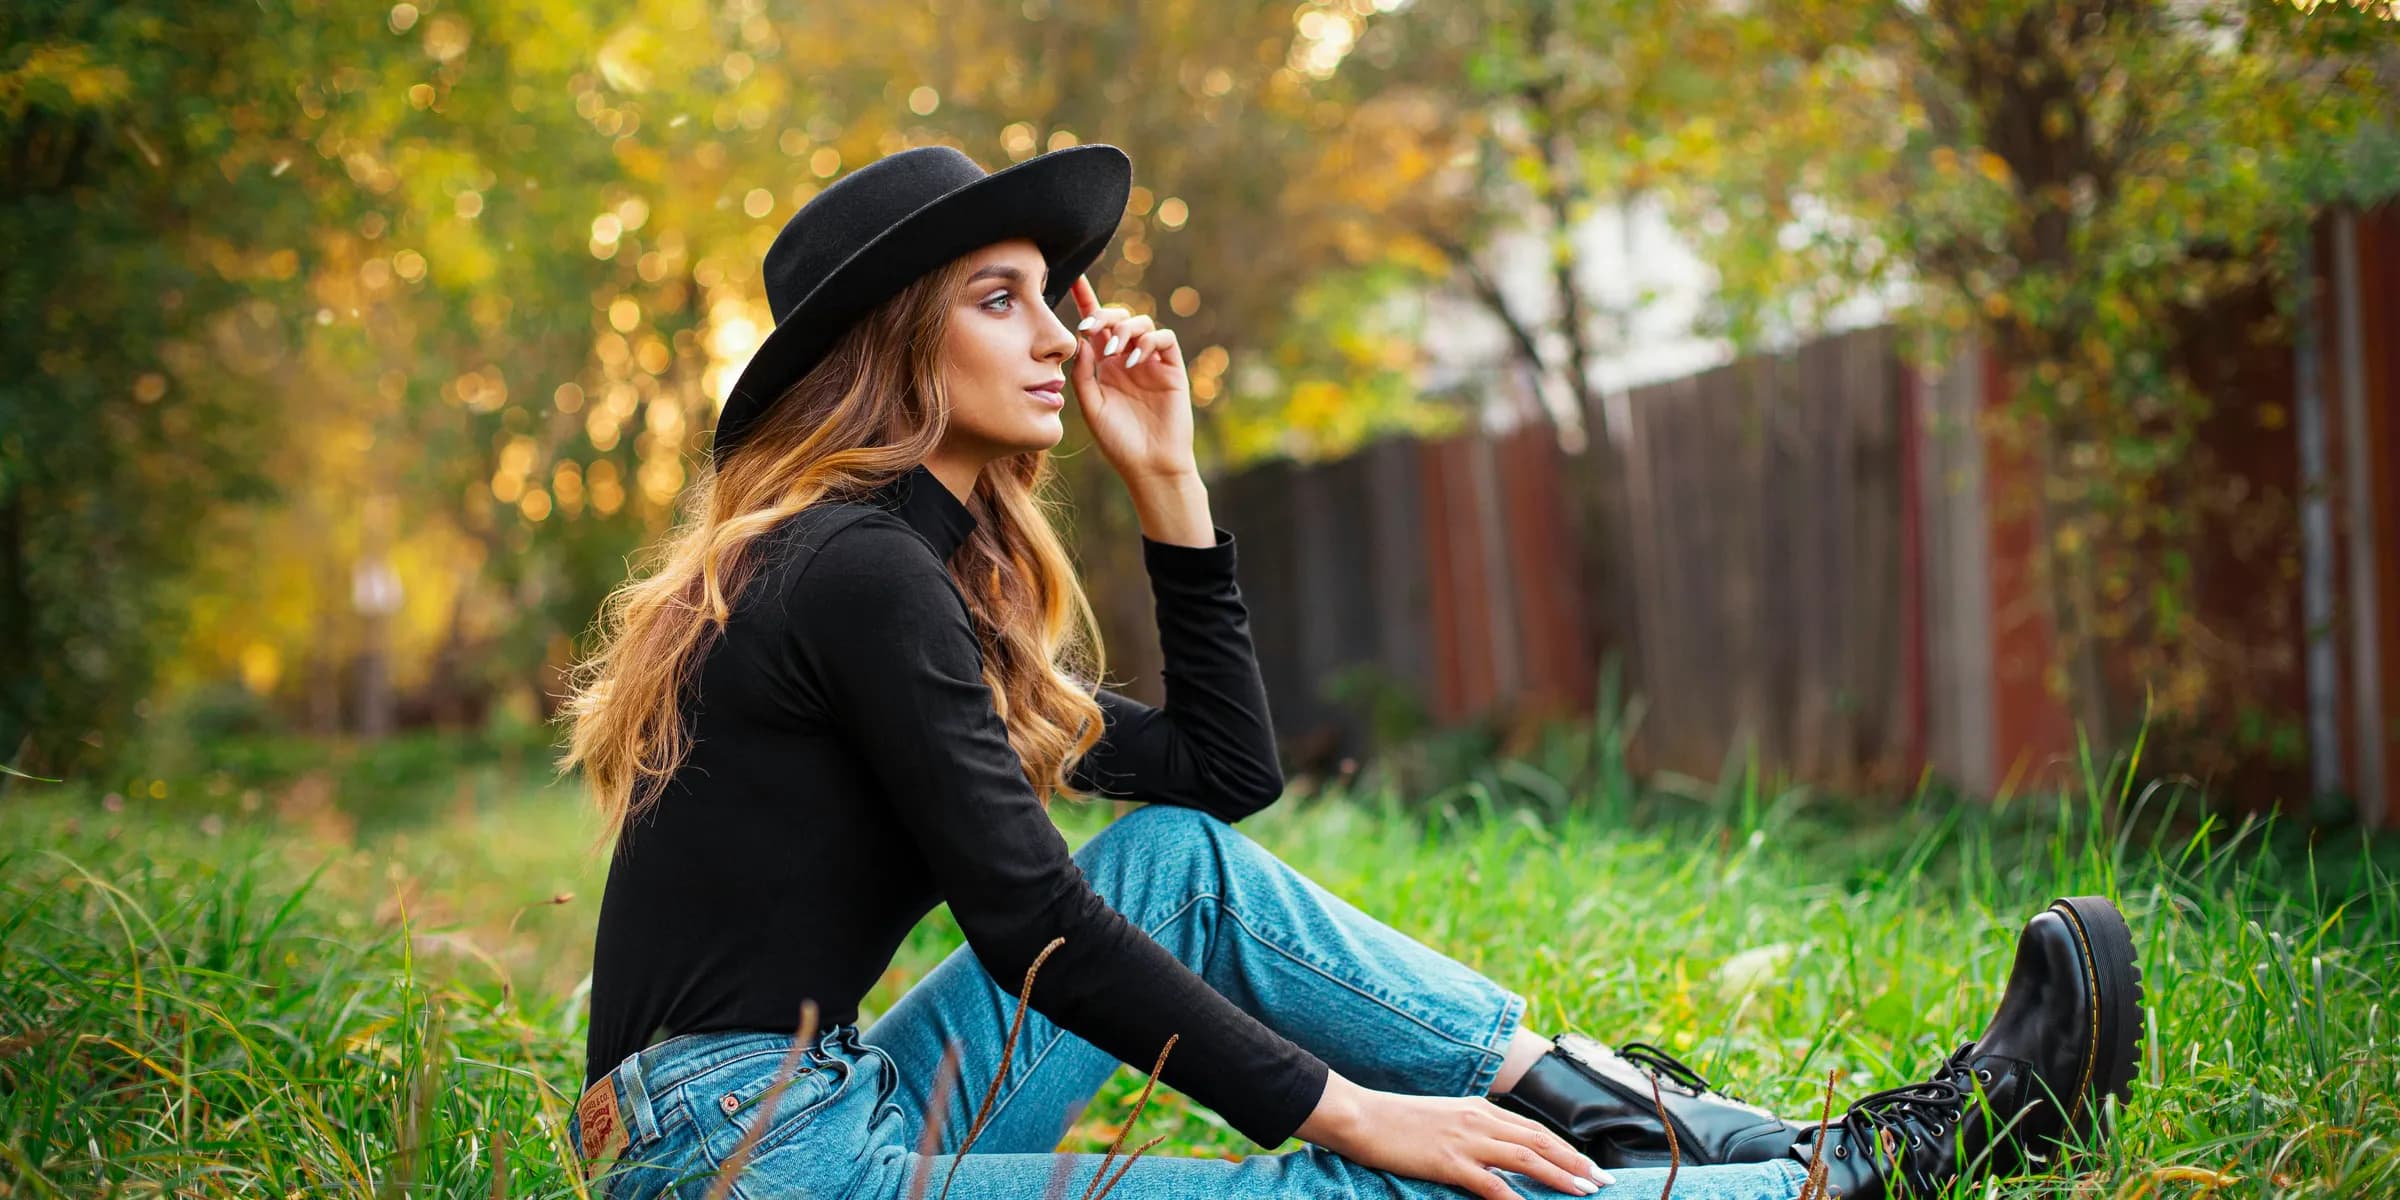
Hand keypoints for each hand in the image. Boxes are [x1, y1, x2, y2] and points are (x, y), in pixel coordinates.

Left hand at [1066, 275, 1193, 482]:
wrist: (1149, 465)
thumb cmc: (1118, 441)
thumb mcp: (1091, 406)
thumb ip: (1084, 372)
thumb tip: (1082, 339)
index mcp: (1105, 365)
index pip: (1095, 326)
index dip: (1086, 300)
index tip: (1074, 278)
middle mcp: (1128, 358)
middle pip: (1118, 317)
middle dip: (1103, 315)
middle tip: (1090, 328)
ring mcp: (1151, 362)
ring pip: (1141, 323)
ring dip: (1124, 330)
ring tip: (1113, 352)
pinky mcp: (1172, 368)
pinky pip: (1164, 339)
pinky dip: (1148, 341)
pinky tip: (1134, 359)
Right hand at [1297, 1073, 1615, 1198]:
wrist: (1362, 1116)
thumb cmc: (1396, 1121)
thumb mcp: (1443, 1119)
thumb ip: (1471, 1130)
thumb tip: (1496, 1152)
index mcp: (1478, 1109)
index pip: (1533, 1130)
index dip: (1564, 1149)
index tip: (1588, 1166)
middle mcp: (1478, 1120)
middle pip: (1539, 1141)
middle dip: (1575, 1162)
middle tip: (1602, 1181)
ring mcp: (1464, 1140)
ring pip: (1526, 1158)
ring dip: (1560, 1175)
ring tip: (1586, 1191)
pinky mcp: (1448, 1161)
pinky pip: (1490, 1183)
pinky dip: (1515, 1197)